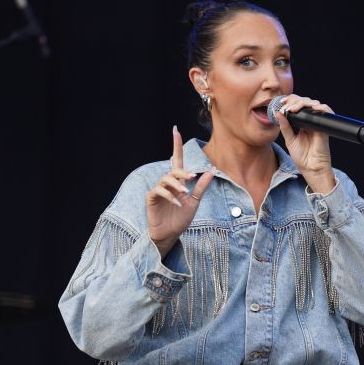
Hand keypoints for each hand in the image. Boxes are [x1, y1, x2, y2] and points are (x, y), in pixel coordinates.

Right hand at [146, 126, 214, 257]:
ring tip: (184, 195)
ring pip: (166, 179)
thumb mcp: (195, 202)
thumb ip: (202, 187)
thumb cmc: (181, 219)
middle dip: (183, 172)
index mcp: (178, 183)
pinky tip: (177, 204)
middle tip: (192, 177)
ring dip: (177, 186)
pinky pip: (159, 191)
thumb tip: (212, 170)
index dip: (176, 145)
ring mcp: (158, 190)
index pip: (177, 160)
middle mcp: (168, 184)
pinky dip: (169, 196)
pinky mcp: (151, 198)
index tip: (176, 130)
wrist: (171, 234)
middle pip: (173, 170)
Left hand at [275, 95, 335, 192]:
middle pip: (305, 102)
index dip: (290, 101)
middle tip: (285, 105)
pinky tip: (311, 108)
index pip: (297, 106)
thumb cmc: (302, 158)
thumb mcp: (290, 140)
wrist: (311, 169)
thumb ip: (285, 127)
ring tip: (293, 109)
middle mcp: (311, 121)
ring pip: (314, 104)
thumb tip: (278, 113)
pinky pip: (326, 111)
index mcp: (302, 124)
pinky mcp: (324, 127)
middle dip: (294, 100)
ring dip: (302, 103)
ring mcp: (318, 123)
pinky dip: (320, 107)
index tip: (280, 102)